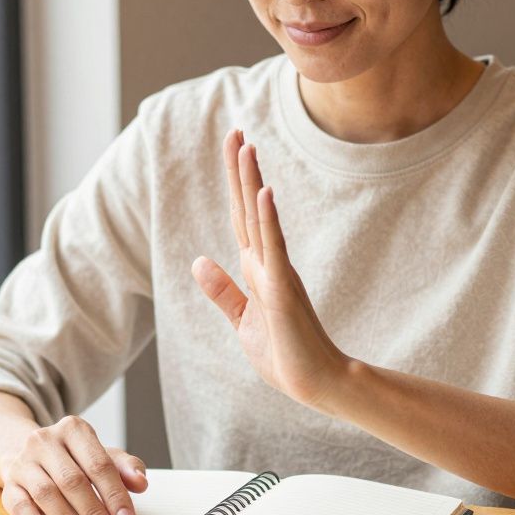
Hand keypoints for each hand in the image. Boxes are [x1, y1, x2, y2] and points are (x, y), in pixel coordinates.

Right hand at [1, 416, 147, 514]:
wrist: (29, 453)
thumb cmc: (73, 458)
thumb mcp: (102, 455)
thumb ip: (125, 467)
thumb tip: (140, 482)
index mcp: (74, 429)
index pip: (99, 464)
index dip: (115, 494)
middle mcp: (45, 441)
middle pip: (72, 480)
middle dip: (94, 513)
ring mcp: (23, 462)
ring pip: (46, 493)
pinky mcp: (9, 483)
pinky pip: (20, 505)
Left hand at [192, 130, 349, 407]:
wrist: (316, 384)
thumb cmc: (285, 354)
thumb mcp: (242, 321)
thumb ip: (222, 291)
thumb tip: (198, 261)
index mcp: (257, 270)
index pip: (241, 217)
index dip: (235, 184)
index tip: (234, 148)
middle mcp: (268, 264)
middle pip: (248, 208)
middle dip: (240, 170)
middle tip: (236, 131)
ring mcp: (277, 274)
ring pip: (260, 220)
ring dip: (252, 184)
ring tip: (247, 147)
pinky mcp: (283, 291)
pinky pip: (274, 249)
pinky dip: (268, 220)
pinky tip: (264, 193)